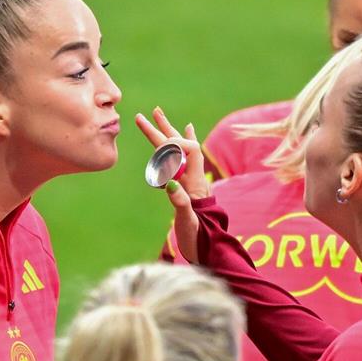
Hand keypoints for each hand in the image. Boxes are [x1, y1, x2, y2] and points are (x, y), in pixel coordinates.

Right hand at [136, 107, 207, 261]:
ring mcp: (191, 181)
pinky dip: (180, 146)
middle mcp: (194, 178)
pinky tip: (186, 133)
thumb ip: (180, 202)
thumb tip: (170, 183)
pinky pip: (183, 161)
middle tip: (152, 111)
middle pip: (180, 147)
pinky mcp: (187, 187)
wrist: (209, 250)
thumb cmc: (197, 238)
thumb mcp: (186, 221)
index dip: (175, 143)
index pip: (189, 150)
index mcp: (195, 183)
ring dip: (168, 132)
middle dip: (165, 128)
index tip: (161, 145)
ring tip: (158, 115)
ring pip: (179, 151)